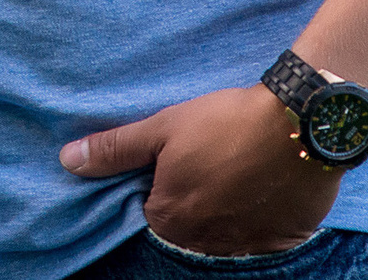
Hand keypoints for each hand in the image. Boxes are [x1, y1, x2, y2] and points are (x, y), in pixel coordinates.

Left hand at [60, 85, 339, 255]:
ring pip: (224, 232)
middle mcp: (205, 244)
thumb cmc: (224, 122)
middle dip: (194, 198)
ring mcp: (246, 245)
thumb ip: (116, 149)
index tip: (181, 159)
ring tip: (239, 168)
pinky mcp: (281, 240)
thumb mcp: (163, 127)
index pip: (152, 211)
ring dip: (226, 208)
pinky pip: (260, 235)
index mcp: (170, 220)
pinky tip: (263, 184)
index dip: (163, 182)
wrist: (299, 122)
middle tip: (213, 159)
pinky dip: (259, 215)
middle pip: (188, 226)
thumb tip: (68, 160)